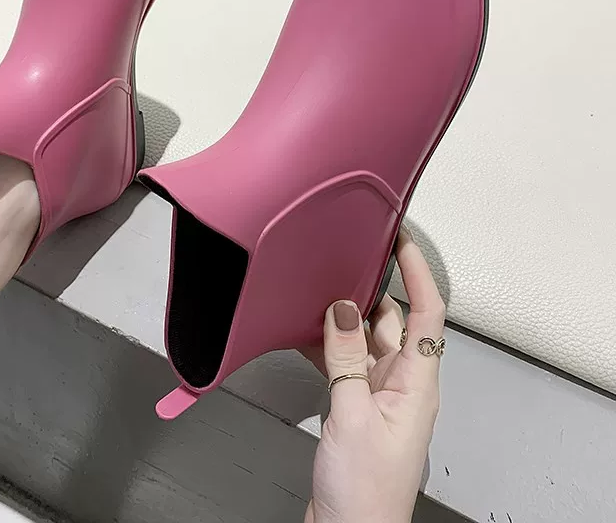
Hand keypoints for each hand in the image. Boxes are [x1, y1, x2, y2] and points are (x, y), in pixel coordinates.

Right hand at [302, 229, 445, 522]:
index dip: (417, 271)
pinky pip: (343, 361)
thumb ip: (347, 358)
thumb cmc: (365, 491)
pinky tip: (304, 333)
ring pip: (363, 339)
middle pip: (391, 319)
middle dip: (369, 288)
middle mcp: (402, 383)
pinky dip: (326, 345)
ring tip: (316, 291)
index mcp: (416, 383)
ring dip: (342, 318)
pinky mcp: (355, 406)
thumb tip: (342, 308)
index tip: (400, 237)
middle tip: (343, 257)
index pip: (426, 312)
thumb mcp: (353, 415)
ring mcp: (378, 394)